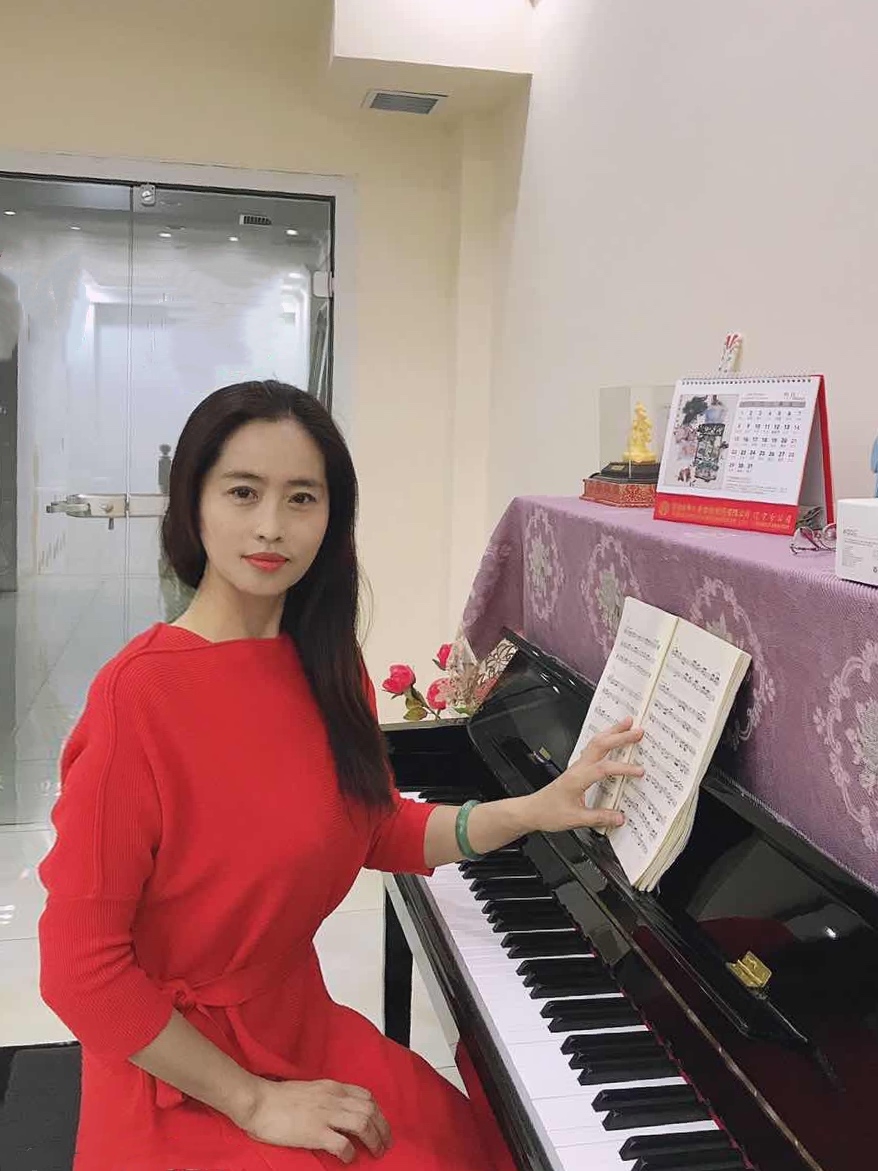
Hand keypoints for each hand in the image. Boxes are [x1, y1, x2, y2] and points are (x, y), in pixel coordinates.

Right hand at [235, 1077, 391, 1162]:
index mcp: (332, 1087)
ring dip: (373, 1140)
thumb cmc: (278, 1097)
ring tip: (375, 1152)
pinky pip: (342, 1143)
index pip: (366, 1095)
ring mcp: (325, 1114)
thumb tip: (339, 1111)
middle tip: (385, 1143)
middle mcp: (333, 1098)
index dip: (377, 1111)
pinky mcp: (315, 1132)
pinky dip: (350, 1153)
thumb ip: (327, 1097)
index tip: (381, 1124)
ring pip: (363, 1124)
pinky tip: (348, 1159)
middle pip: (370, 1110)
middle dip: (382, 1128)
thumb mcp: (310, 1089)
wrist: (258, 1101)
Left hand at [524, 718, 643, 833]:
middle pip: (600, 745)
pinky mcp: (577, 768)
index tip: (639, 771)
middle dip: (620, 736)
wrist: (533, 810)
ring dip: (612, 732)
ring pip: (595, 742)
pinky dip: (604, 739)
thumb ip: (599, 818)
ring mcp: (577, 766)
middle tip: (638, 730)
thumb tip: (620, 817)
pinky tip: (610, 737)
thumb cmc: (549, 813)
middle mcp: (578, 768)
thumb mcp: (575, 819)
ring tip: (626, 723)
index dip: (622, 768)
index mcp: (577, 779)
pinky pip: (592, 748)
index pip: (603, 768)